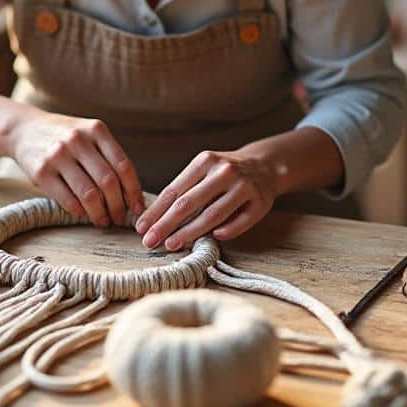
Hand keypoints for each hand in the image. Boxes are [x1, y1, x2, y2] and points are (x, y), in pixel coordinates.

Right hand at [8, 109, 145, 227]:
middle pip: (108, 182)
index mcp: (96, 130)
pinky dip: (79, 211)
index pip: (123, 166)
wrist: (24, 129)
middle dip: (118, 206)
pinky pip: (67, 199)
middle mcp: (77, 140)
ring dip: (99, 213)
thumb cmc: (64, 137)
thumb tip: (130, 194)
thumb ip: (108, 156)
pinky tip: (82, 213)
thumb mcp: (88, 134)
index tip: (137, 208)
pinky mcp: (41, 172)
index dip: (134, 191)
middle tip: (120, 219)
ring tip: (103, 221)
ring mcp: (57, 155)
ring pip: (88, 194)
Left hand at [135, 150, 278, 249]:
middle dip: (166, 224)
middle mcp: (224, 171)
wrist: (264, 165)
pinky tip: (214, 238)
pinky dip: (227, 231)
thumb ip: (183, 191)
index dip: (156, 211)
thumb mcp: (203, 171)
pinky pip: (241, 221)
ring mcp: (244, 186)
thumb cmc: (224, 173)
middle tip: (150, 241)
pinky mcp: (261, 202)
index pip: (174, 190)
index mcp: (205, 161)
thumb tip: (154, 220)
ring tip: (172, 244)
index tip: (142, 228)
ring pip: (213, 214)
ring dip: (190, 232)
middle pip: (189, 203)